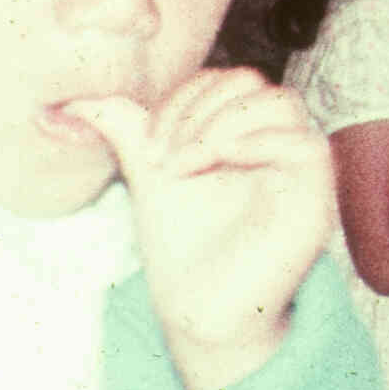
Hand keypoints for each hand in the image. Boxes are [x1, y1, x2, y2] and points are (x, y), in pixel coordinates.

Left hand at [64, 69, 333, 389]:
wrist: (196, 307)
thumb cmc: (182, 247)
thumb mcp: (151, 172)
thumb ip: (127, 128)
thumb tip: (72, 99)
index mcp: (245, 134)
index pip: (226, 81)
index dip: (183, 98)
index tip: (148, 144)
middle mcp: (278, 145)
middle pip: (251, 84)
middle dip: (197, 110)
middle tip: (164, 155)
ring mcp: (299, 170)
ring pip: (282, 104)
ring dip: (221, 123)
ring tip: (186, 163)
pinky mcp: (316, 196)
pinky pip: (305, 144)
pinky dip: (254, 143)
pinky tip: (214, 164)